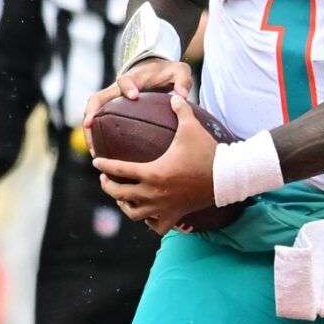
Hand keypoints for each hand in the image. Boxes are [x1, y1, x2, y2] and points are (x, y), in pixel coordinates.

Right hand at [81, 58, 194, 151]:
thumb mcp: (180, 71)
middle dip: (92, 111)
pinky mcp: (113, 108)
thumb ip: (183, 81)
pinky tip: (103, 154)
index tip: (134, 96)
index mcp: (135, 78)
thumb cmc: (168, 72)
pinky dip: (98, 136)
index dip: (128, 87)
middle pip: (98, 98)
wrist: (156, 68)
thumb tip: (182, 97)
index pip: (126, 80)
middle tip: (89, 126)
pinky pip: (100, 121)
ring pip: (94, 112)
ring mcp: (113, 98)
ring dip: (90, 130)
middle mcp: (118, 88)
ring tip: (95, 151)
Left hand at [92, 93, 217, 234]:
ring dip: (125, 206)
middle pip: (119, 194)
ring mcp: (164, 207)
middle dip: (108, 186)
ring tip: (123, 198)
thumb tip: (174, 97)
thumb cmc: (207, 151)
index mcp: (152, 172)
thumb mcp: (191, 127)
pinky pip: (156, 226)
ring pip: (133, 214)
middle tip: (106, 179)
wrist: (227, 177)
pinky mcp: (175, 215)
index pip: (118, 170)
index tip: (96, 162)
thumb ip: (180, 110)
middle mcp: (154, 193)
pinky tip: (148, 214)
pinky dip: (149, 222)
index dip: (104, 165)